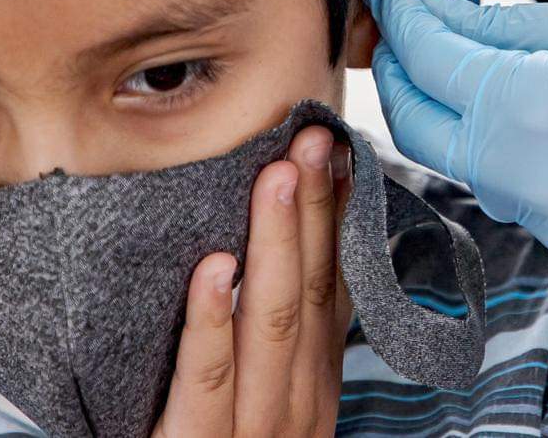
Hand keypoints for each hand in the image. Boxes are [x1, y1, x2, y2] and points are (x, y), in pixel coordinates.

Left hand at [152, 126, 352, 436]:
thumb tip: (292, 249)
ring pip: (272, 326)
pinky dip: (212, 323)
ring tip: (274, 178)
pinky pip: (207, 384)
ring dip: (277, 247)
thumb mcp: (278, 401)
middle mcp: (297, 402)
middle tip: (312, 139)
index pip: (337, 283)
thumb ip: (284, 337)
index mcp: (314, 382)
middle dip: (315, 211)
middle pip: (313, 292)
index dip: (340, 217)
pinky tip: (212, 269)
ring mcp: (253, 430)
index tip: (339, 151)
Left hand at [366, 0, 547, 292]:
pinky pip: (525, 207)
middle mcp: (527, 179)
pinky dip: (526, 170)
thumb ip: (489, 25)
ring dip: (467, 123)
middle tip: (406, 36)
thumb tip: (425, 11)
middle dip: (402, 75)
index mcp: (526, 106)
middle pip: (418, 127)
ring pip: (470, 168)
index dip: (398, 16)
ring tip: (496, 80)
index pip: (424, 58)